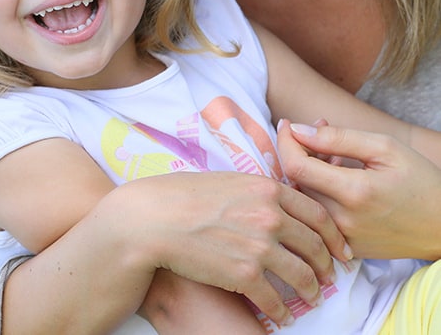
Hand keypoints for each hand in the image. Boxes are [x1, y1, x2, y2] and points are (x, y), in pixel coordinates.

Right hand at [119, 170, 348, 325]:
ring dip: (310, 291)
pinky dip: (282, 311)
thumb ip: (258, 191)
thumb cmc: (184, 195)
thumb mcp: (228, 180)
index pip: (317, 213)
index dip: (334, 235)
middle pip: (315, 246)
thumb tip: (277, 203)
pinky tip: (281, 315)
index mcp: (268, 188)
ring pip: (303, 276)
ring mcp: (260, 246)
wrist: (155, 218)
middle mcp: (270, 216)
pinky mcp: (245, 275)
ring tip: (311, 297)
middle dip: (327, 265)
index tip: (340, 249)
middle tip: (329, 276)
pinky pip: (276, 300)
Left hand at [277, 120, 440, 259]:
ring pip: (303, 198)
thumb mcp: (385, 147)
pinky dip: (318, 192)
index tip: (287, 124)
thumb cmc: (420, 181)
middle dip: (298, 151)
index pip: (295, 165)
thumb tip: (298, 130)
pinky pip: (317, 216)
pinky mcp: (345, 248)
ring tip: (332, 156)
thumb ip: (337, 138)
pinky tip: (337, 179)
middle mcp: (343, 220)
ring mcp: (343, 238)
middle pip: (295, 181)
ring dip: (307, 172)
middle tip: (318, 133)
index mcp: (354, 192)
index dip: (285, 141)